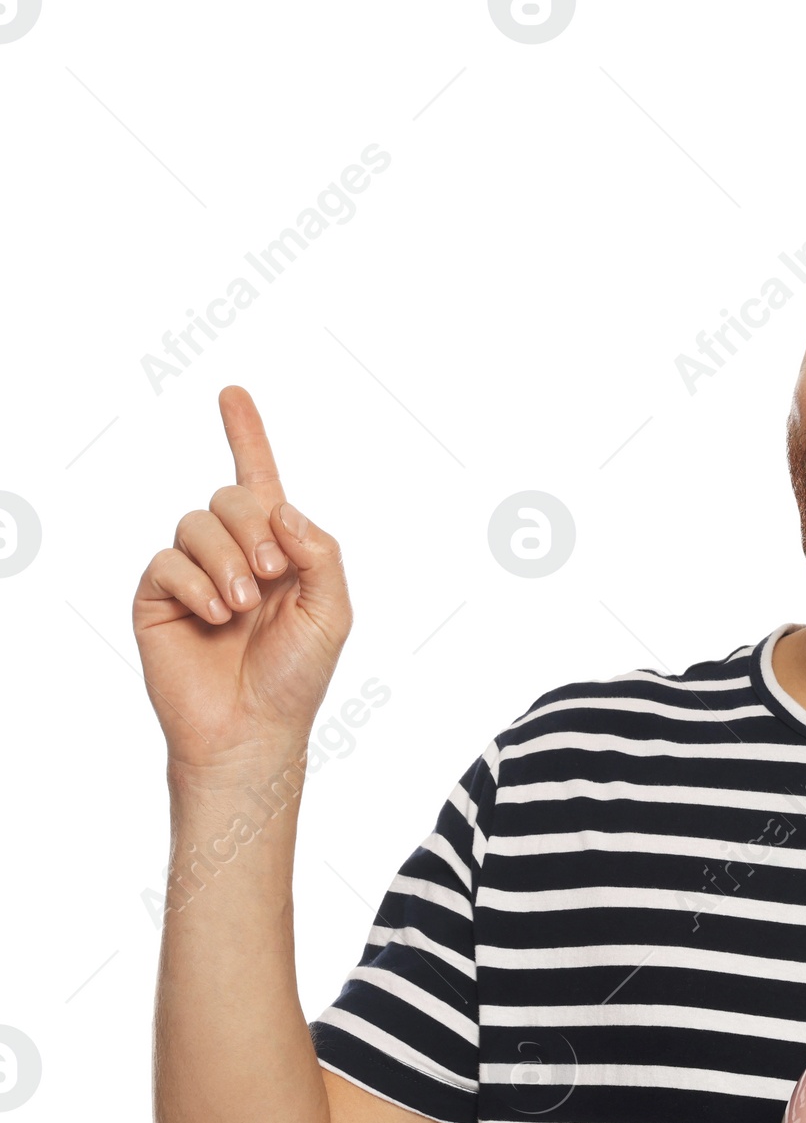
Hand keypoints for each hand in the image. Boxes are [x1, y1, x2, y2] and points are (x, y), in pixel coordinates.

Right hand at [132, 384, 351, 773]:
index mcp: (278, 551)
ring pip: (197, 522)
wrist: (255, 729)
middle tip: (272, 574)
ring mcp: (192, 573)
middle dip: (254, 526)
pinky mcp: (157, 595)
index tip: (232, 393)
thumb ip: (318, 552)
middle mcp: (233, 553)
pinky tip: (215, 617)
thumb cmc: (297, 676)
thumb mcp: (332, 611)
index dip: (246, 435)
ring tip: (244, 607)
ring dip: (227, 560)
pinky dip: (196, 583)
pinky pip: (167, 559)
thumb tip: (280, 507)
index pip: (261, 482)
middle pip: (231, 495)